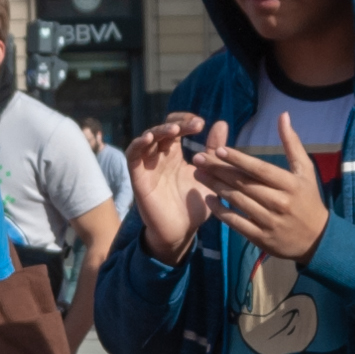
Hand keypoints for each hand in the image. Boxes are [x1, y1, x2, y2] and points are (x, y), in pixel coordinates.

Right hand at [125, 115, 213, 261]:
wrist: (182, 232)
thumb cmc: (194, 207)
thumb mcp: (209, 175)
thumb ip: (214, 151)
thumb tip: (222, 123)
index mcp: (174, 156)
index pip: (175, 128)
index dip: (185, 121)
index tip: (202, 124)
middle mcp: (159, 158)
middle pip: (162, 130)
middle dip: (177, 124)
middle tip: (195, 125)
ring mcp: (148, 166)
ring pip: (147, 139)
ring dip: (159, 130)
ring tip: (175, 130)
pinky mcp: (138, 178)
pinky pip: (132, 156)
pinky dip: (138, 144)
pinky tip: (150, 138)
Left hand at [199, 115, 332, 262]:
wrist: (317, 239)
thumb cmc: (308, 199)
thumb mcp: (305, 170)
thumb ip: (292, 143)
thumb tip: (283, 115)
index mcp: (289, 184)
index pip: (259, 169)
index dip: (238, 159)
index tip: (218, 150)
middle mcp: (279, 202)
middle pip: (244, 184)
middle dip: (219, 170)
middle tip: (198, 158)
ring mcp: (269, 221)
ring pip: (238, 201)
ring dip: (216, 187)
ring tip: (199, 174)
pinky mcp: (261, 237)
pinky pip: (236, 223)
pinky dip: (221, 211)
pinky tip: (209, 199)